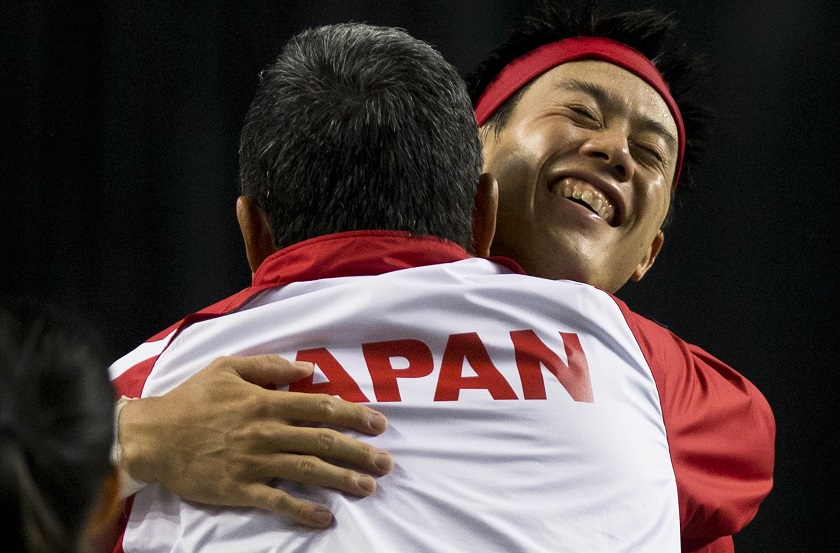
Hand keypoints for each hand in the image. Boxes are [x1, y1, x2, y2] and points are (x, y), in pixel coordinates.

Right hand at [118, 354, 391, 527]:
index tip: (379, 424)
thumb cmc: (191, 399)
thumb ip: (270, 366)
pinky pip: (277, 501)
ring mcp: (254, 462)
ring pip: (308, 470)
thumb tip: (309, 371)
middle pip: (323, 441)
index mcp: (266, 402)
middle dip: (359, 452)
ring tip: (368, 487)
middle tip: (386, 463)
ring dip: (341, 479)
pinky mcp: (240, 488)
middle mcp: (266, 432)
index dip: (355, 415)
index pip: (321, 408)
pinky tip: (326, 517)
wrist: (153, 437)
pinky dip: (303, 510)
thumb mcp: (228, 367)